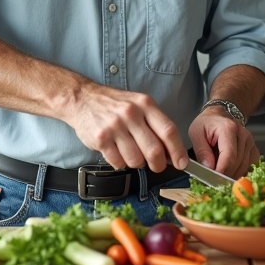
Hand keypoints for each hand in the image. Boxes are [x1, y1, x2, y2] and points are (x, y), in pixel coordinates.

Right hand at [66, 84, 187, 172]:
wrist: (83, 99)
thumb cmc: (114, 104)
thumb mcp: (138, 104)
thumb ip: (154, 123)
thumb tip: (171, 150)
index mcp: (145, 104)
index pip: (168, 130)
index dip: (177, 150)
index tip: (181, 163)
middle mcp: (131, 114)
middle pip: (154, 150)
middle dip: (158, 164)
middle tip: (157, 166)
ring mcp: (115, 126)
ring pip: (135, 160)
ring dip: (137, 163)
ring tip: (132, 154)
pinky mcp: (101, 138)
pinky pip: (118, 162)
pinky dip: (120, 163)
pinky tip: (117, 152)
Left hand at [188, 108, 258, 179]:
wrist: (219, 114)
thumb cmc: (207, 123)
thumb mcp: (196, 133)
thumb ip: (201, 150)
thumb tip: (209, 168)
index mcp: (228, 128)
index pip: (229, 155)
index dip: (222, 171)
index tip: (213, 181)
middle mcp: (242, 134)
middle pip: (238, 163)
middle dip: (225, 175)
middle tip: (214, 181)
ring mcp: (250, 141)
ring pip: (245, 166)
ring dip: (232, 175)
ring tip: (220, 175)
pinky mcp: (253, 147)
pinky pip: (251, 165)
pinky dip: (241, 171)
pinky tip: (231, 171)